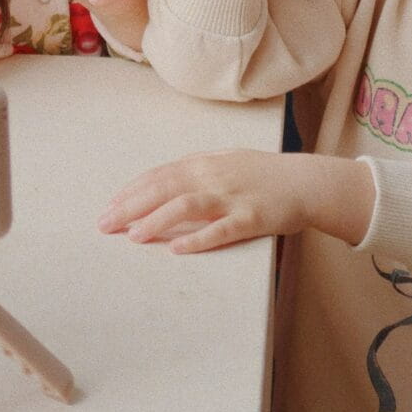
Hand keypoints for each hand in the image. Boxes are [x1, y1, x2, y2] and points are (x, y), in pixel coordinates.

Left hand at [98, 149, 313, 252]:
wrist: (307, 182)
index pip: (159, 175)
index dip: (132, 191)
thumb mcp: (227, 162)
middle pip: (164, 188)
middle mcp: (214, 176)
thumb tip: (164, 181)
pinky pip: (220, 230)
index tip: (109, 205)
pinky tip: (176, 250)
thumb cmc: (265, 174)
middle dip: (131, 206)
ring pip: (187, 205)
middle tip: (104, 223)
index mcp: (205, 163)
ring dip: (156, 220)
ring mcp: (233, 197)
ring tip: (132, 235)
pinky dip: (196, 239)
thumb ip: (197, 170)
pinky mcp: (252, 218)